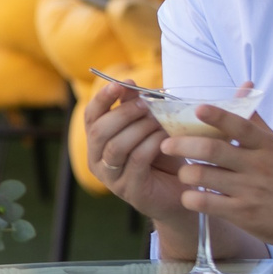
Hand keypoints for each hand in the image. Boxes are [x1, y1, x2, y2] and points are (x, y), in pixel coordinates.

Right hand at [82, 82, 189, 223]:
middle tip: (146, 104)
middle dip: (123, 114)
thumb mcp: (146, 127)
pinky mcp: (130, 190)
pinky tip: (165, 136)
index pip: (90, 117)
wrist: (182, 188)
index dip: (102, 99)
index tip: (120, 84)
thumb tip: (128, 83)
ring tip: (158, 120)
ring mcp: (111, 178)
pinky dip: (151, 143)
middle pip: (99, 131)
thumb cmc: (162, 155)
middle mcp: (97, 161)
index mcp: (96, 143)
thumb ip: (134, 107)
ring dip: (139, 128)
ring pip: (116, 146)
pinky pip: (137, 160)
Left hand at [161, 105, 272, 251]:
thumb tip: (245, 85)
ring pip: (203, 176)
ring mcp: (250, 191)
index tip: (198, 108)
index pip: (241, 125)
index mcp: (266, 146)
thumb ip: (255, 120)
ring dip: (186, 172)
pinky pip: (206, 203)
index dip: (218, 116)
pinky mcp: (243, 214)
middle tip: (166, 143)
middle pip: (212, 149)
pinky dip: (191, 198)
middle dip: (183, 144)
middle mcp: (258, 166)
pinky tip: (190, 195)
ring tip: (184, 171)